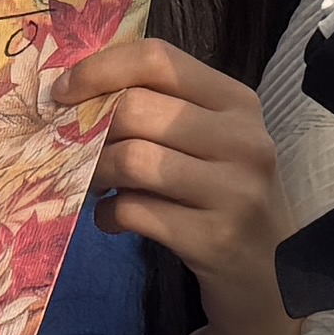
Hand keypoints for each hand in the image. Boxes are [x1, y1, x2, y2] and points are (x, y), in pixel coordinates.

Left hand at [62, 36, 298, 334]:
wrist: (271, 274)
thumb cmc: (226, 196)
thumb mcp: (211, 142)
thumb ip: (161, 110)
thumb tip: (75, 96)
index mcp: (238, 101)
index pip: (158, 60)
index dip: (100, 69)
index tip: (62, 92)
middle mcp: (244, 138)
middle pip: (137, 108)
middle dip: (90, 129)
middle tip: (75, 151)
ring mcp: (235, 190)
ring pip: (132, 158)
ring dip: (95, 173)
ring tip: (95, 186)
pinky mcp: (215, 238)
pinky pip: (136, 211)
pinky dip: (109, 215)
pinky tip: (113, 220)